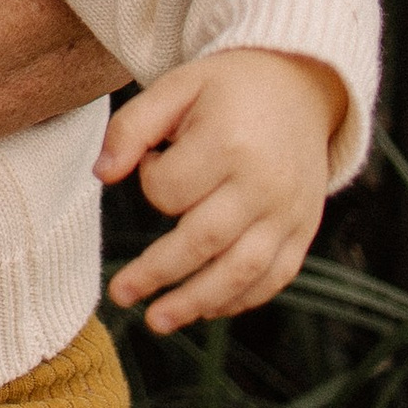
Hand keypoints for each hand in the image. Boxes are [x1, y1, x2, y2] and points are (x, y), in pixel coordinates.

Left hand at [101, 50, 343, 331]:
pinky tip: (207, 309)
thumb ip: (131, 127)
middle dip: (157, 273)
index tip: (152, 163)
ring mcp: (289, 211)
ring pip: (241, 271)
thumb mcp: (176, 87)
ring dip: (196, 302)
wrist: (301, 85)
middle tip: (120, 294)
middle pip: (203, 242)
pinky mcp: (305, 229)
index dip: (150, 183)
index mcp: (230, 143)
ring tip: (157, 322)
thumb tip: (101, 175)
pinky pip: (275, 276)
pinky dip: (241, 299)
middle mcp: (264, 184)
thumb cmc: (227, 89)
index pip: (171, 190)